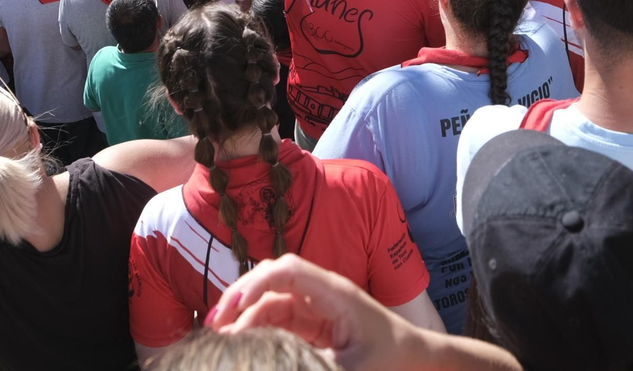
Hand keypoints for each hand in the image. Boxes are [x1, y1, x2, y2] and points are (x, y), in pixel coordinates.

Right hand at [209, 254, 417, 369]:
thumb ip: (313, 365)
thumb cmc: (392, 359)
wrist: (418, 360)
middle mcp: (322, 292)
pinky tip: (240, 341)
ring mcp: (316, 306)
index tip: (233, 310)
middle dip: (241, 295)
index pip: (287, 271)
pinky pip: (278, 317)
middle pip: (272, 278)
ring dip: (245, 313)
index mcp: (335, 293)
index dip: (255, 283)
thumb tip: (272, 362)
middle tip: (214, 323)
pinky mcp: (313, 323)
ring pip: (271, 299)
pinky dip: (257, 326)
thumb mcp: (352, 367)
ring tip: (219, 335)